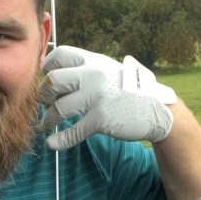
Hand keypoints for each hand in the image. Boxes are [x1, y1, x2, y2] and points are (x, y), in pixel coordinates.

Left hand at [39, 46, 176, 150]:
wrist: (157, 109)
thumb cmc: (132, 90)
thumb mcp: (111, 70)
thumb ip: (90, 69)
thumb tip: (62, 72)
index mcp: (95, 61)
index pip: (61, 55)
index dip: (46, 66)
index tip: (43, 77)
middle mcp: (93, 75)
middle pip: (54, 81)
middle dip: (44, 94)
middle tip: (43, 103)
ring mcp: (96, 97)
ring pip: (59, 108)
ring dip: (48, 118)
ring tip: (46, 124)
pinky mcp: (100, 119)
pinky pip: (73, 131)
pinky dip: (60, 140)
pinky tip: (52, 144)